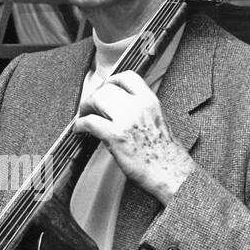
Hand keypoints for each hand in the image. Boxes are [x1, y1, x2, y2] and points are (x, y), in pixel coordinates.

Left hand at [72, 71, 194, 204]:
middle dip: (93, 96)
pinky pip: (89, 122)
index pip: (127, 77)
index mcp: (150, 101)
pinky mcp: (115, 135)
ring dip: (85, 108)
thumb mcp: (157, 120)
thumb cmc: (164, 153)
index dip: (110, 81)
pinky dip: (80, 125)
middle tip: (89, 107)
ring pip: (96, 99)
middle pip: (106, 88)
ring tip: (83, 117)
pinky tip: (79, 130)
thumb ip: (140, 110)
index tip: (104, 89)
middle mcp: (138, 106)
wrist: (170, 173)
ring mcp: (126, 120)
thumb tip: (119, 108)